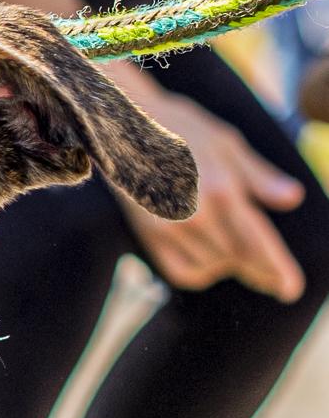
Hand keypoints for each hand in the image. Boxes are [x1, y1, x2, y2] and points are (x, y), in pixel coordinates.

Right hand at [119, 91, 304, 300]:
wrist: (124, 128)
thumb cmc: (182, 127)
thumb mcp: (227, 143)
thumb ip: (260, 176)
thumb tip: (293, 199)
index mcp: (222, 189)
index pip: (257, 241)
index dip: (278, 268)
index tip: (292, 290)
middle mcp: (196, 215)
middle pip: (238, 258)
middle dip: (260, 269)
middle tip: (276, 279)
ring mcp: (170, 229)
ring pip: (213, 267)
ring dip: (230, 264)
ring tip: (238, 253)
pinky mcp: (150, 237)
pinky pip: (184, 273)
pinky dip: (202, 272)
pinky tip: (212, 260)